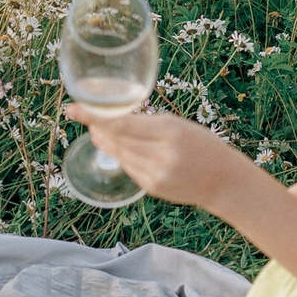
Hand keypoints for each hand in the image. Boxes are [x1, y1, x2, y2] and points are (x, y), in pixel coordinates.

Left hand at [62, 106, 257, 210]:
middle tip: (82, 115)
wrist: (224, 181)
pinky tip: (118, 150)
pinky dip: (121, 157)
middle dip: (97, 128)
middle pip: (116, 140)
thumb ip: (150, 123)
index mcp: (169, 131)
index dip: (94, 117)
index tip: (72, 109)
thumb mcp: (180, 125)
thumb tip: (117, 119)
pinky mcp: (152, 187)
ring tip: (97, 132)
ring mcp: (155, 174)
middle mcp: (160, 154)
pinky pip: (129, 168)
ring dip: (105, 142)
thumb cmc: (204, 146)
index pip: (121, 124)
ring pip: (119, 155)